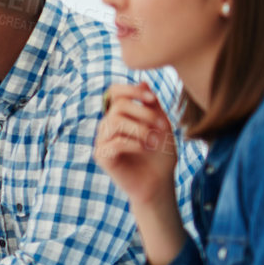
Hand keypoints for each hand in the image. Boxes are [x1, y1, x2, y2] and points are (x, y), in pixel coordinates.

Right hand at [95, 84, 177, 210]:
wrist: (159, 182)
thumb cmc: (161, 154)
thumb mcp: (162, 125)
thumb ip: (152, 106)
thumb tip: (143, 82)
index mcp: (121, 115)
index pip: (115, 93)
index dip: (130, 90)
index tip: (151, 98)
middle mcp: (108, 126)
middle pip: (118, 106)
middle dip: (143, 113)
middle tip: (161, 126)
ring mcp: (102, 141)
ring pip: (114, 122)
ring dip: (140, 129)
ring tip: (155, 141)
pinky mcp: (102, 156)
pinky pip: (114, 142)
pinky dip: (134, 144)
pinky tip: (145, 149)